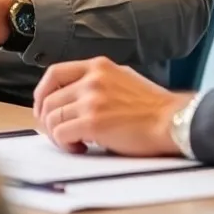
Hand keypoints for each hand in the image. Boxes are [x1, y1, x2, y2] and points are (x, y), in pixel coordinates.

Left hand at [33, 57, 188, 156]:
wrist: (171, 120)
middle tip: (59, 134)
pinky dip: (66, 145)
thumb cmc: (152, 106)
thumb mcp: (122, 78)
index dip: (42, 93)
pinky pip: (61, 134)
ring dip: (58, 135)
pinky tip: (82, 148)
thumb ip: (97, 81)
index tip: (43, 108)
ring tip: (76, 142)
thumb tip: (72, 96)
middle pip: (49, 99)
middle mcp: (92, 79)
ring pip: (52, 118)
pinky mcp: (93, 122)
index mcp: (99, 66)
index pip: (54, 73)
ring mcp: (91, 99)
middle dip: (47, 121)